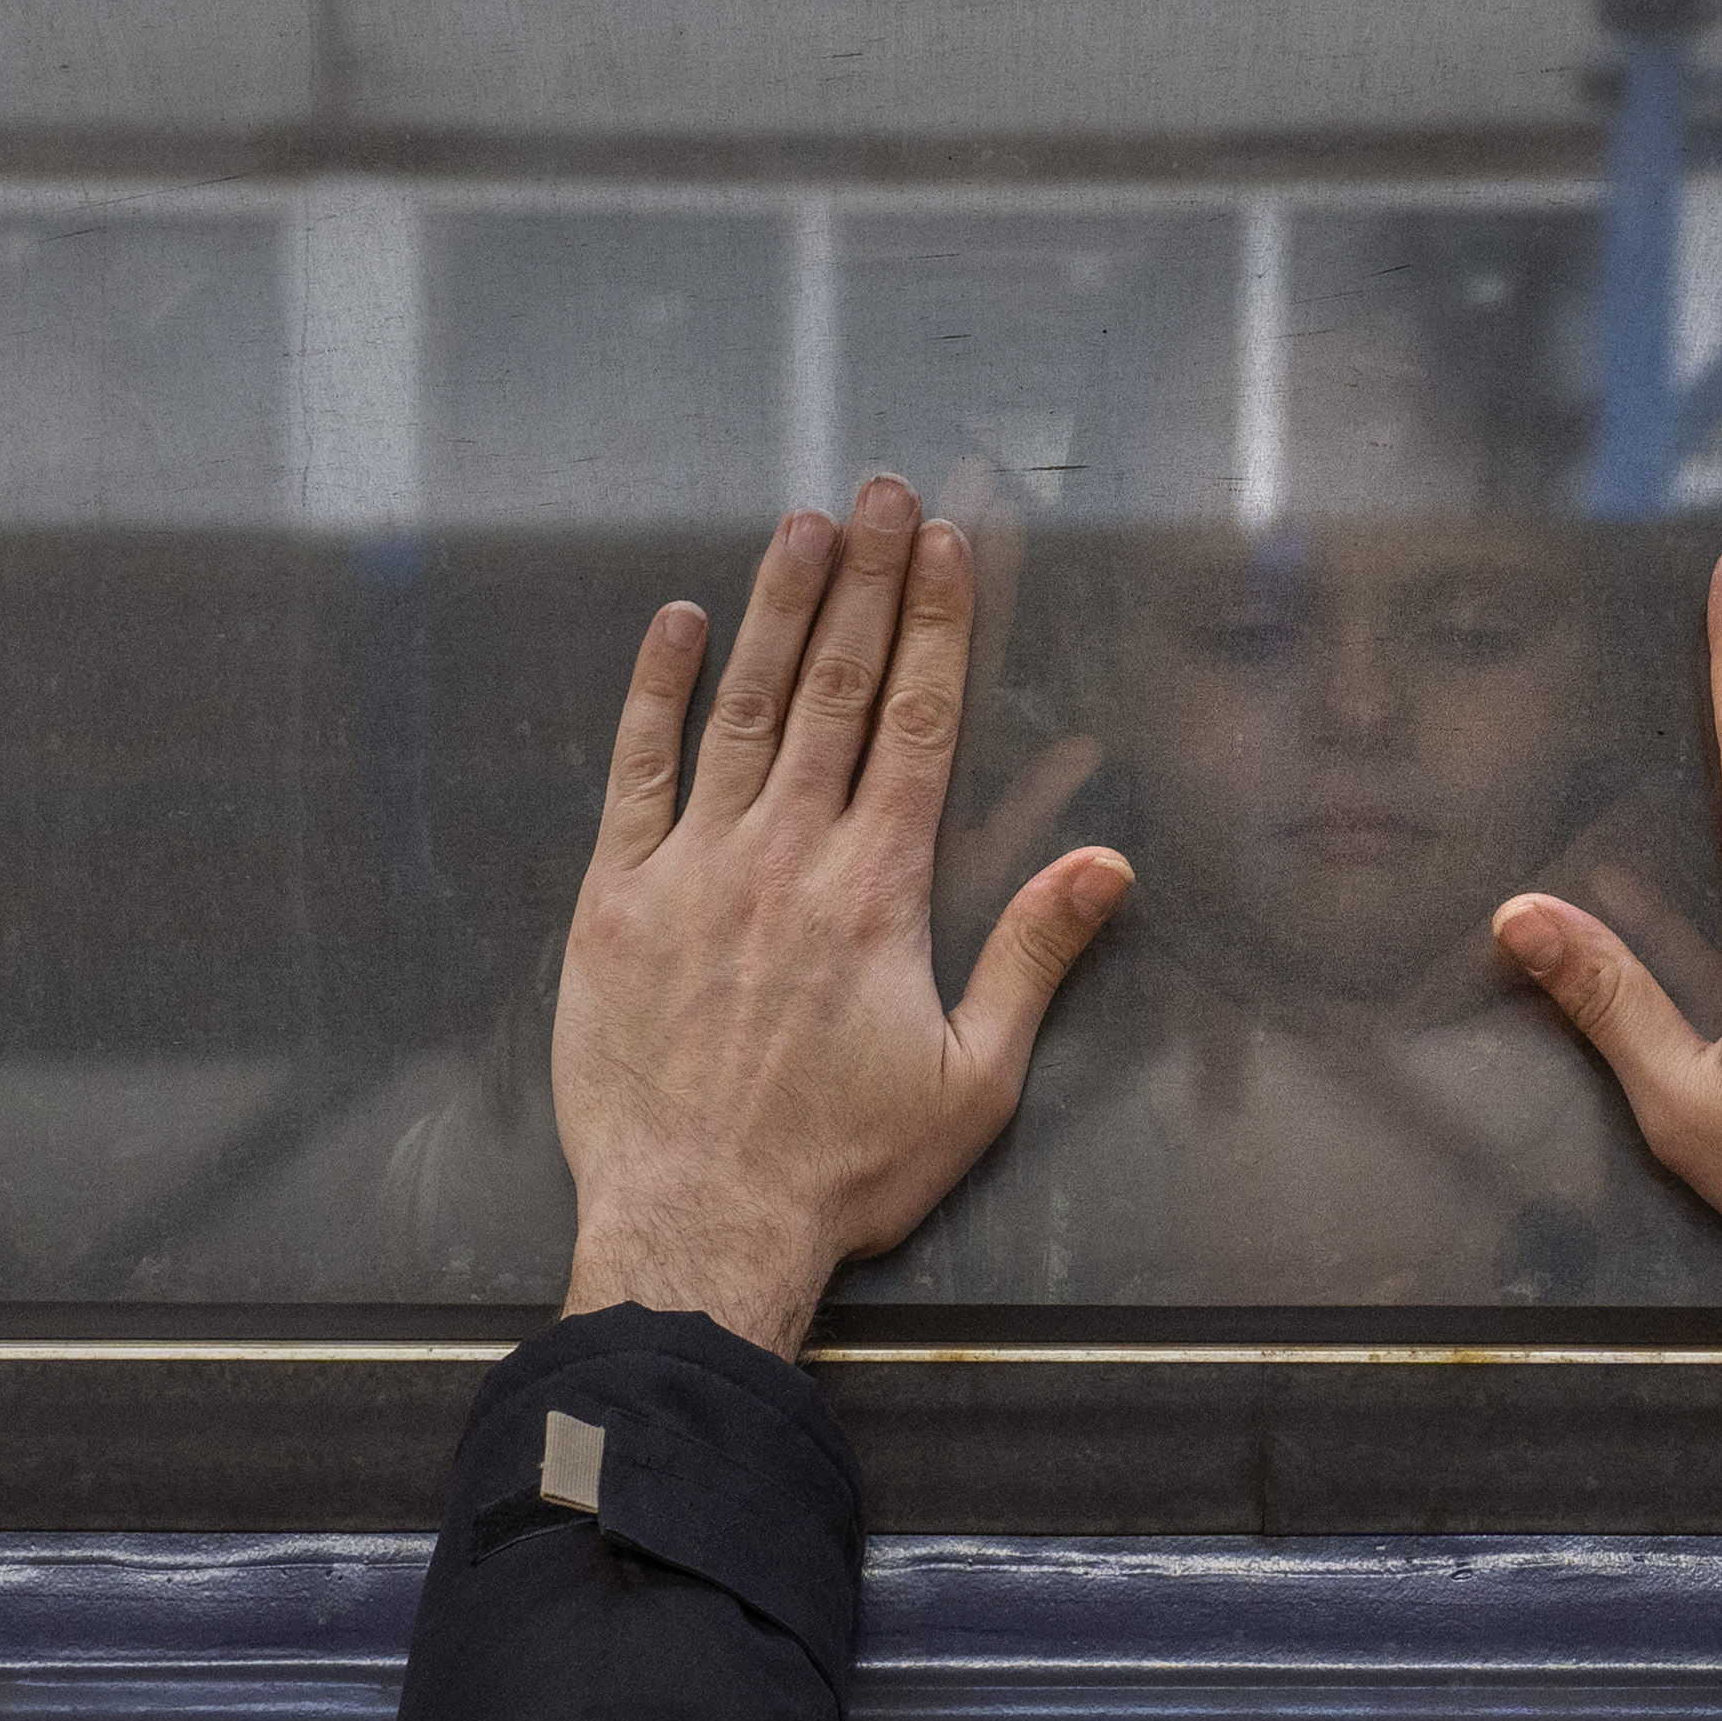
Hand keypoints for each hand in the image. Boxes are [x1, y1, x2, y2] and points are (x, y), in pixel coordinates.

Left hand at [553, 476, 1134, 1359]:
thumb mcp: (973, 1082)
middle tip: (880, 492)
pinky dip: (658, 692)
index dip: (935, 625)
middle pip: (833, 689)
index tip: (945, 545)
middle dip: (864, 582)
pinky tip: (678, 623)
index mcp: (877, 893)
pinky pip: (636, 771)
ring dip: (775, 608)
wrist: (698, 1228)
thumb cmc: (841, 1171)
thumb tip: (1107, 865)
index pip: (914, 723)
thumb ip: (1035, 959)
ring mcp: (693, 870)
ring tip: (803, 525)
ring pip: (741, 710)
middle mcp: (786, 858)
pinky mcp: (615, 902)